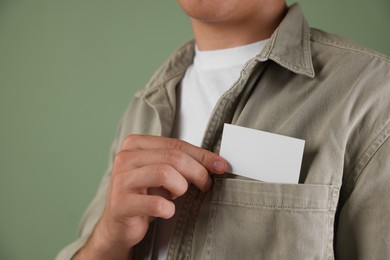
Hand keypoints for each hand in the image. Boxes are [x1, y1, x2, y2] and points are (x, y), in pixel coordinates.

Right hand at [75, 135, 226, 259]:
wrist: (120, 223)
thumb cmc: (145, 194)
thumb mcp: (163, 171)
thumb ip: (183, 161)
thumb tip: (217, 162)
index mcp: (135, 144)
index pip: (176, 144)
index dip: (202, 155)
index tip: (220, 165)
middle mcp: (125, 157)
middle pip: (173, 157)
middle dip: (197, 171)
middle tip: (205, 184)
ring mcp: (120, 180)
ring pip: (164, 173)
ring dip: (180, 188)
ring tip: (177, 196)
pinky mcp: (120, 203)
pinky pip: (157, 203)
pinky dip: (169, 209)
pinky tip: (166, 210)